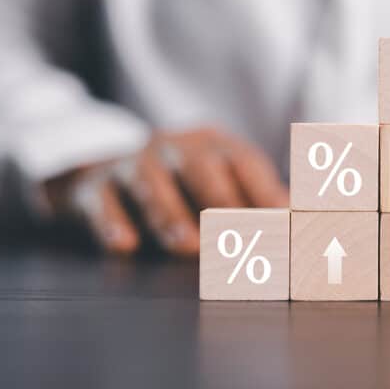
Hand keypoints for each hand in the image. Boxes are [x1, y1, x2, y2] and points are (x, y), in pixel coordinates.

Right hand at [43, 127, 287, 254]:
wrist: (96, 174)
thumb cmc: (174, 187)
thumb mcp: (212, 184)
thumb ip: (251, 203)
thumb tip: (296, 225)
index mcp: (211, 144)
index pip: (244, 160)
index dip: (266, 188)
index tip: (285, 219)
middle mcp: (173, 146)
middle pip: (201, 165)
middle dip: (222, 198)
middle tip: (240, 233)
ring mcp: (132, 162)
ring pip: (151, 180)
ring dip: (170, 213)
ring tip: (187, 246)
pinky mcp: (93, 184)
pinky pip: (103, 199)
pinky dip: (112, 221)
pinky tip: (124, 244)